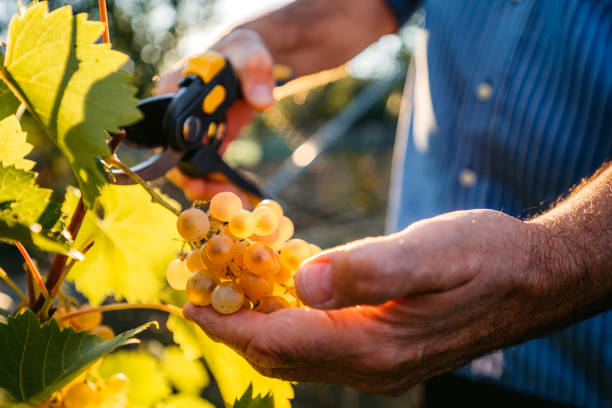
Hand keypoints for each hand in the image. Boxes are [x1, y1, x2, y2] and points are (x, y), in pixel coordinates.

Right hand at [157, 29, 275, 200]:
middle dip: (192, 180)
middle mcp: (175, 114)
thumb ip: (255, 72)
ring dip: (207, 188)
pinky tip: (238, 196)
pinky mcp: (207, 143)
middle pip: (172, 156)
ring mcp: (190, 132)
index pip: (162, 128)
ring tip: (232, 202)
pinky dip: (219, 183)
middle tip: (217, 197)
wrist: (252, 64)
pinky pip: (207, 168)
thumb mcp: (250, 54)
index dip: (174, 155)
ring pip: (188, 168)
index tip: (194, 173)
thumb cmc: (243, 52)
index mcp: (173, 90)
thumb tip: (262, 101)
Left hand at [184, 209, 562, 394]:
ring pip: (295, 351)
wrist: (531, 278)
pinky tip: (279, 288)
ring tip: (227, 290)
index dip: (229, 323)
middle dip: (233, 325)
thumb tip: (304, 280)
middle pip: (279, 353)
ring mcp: (376, 361)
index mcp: (375, 346)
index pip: (280, 340)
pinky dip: (288, 320)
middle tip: (199, 291)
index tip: (190, 304)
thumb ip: (369, 270)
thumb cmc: (486, 258)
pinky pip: (319, 342)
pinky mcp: (383, 347)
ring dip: (256, 323)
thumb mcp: (431, 253)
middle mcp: (370, 365)